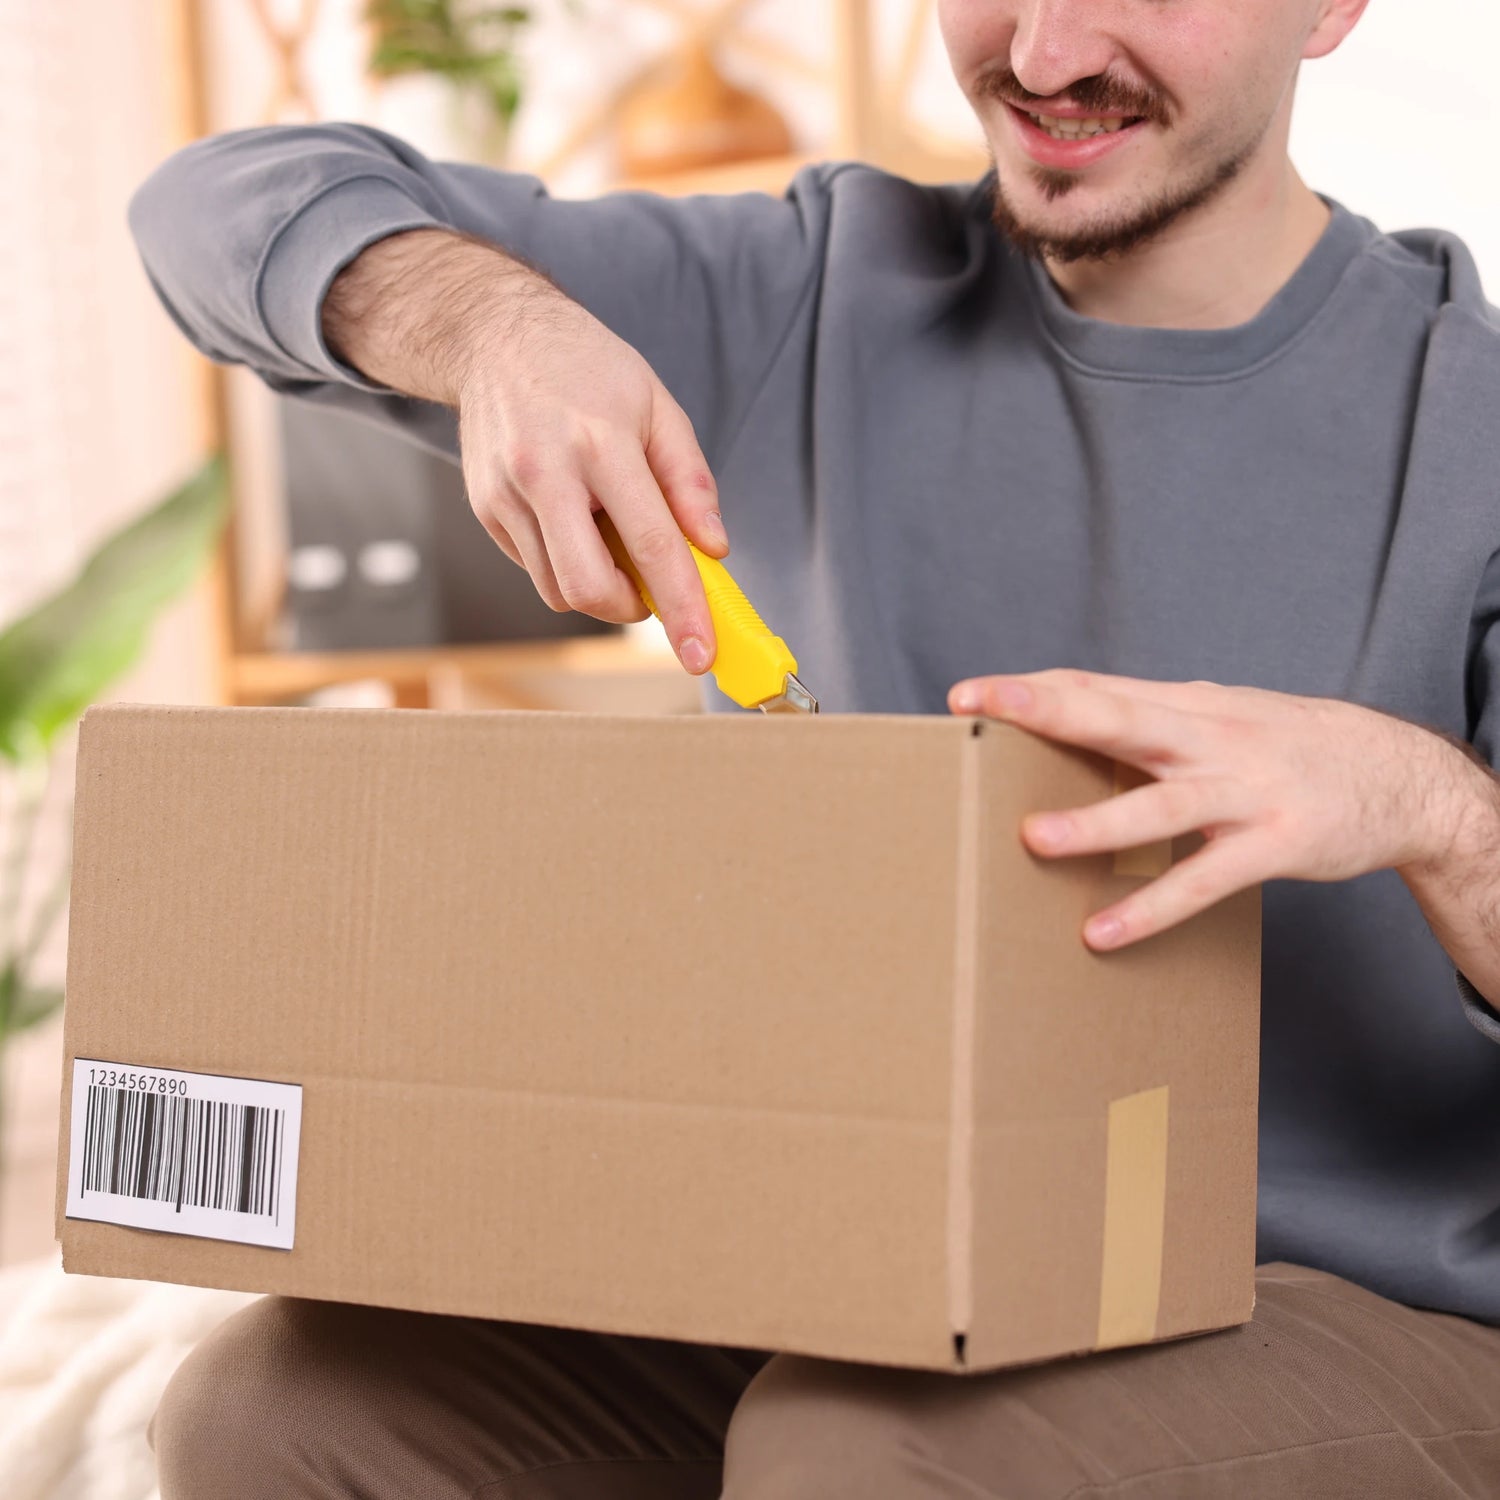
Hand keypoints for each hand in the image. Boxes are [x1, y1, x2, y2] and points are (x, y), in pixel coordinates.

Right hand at [323, 229, 724, 671]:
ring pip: (558, 590)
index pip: (651, 545)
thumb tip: (713, 551)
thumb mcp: (658, 405)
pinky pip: (535, 569)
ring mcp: (506, 495)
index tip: (701, 653)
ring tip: (610, 536)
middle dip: (631, 609)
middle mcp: (546, 472)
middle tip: (649, 586)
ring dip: (598, 588)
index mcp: (601, 442)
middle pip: (590, 588)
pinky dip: (566, 565)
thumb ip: (691, 482)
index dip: (682, 607)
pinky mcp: (485, 509)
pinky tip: (574, 520)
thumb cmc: (587, 369)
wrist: (493, 335)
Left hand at [947, 669, 1484, 950]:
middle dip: (1047, 710)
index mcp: (1185, 706)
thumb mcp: (1216, 717)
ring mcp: (1243, 790)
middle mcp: (1208, 738)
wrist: (1399, 773)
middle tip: (981, 709)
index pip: (1095, 686)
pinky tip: (1102, 932)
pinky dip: (1153, 906)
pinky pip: (1204, 879)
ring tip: (1035, 838)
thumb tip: (1065, 728)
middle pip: (1117, 718)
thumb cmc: (1283, 746)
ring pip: (1160, 804)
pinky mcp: (1274, 844)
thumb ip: (1146, 723)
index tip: (967, 693)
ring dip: (1097, 822)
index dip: (1031, 688)